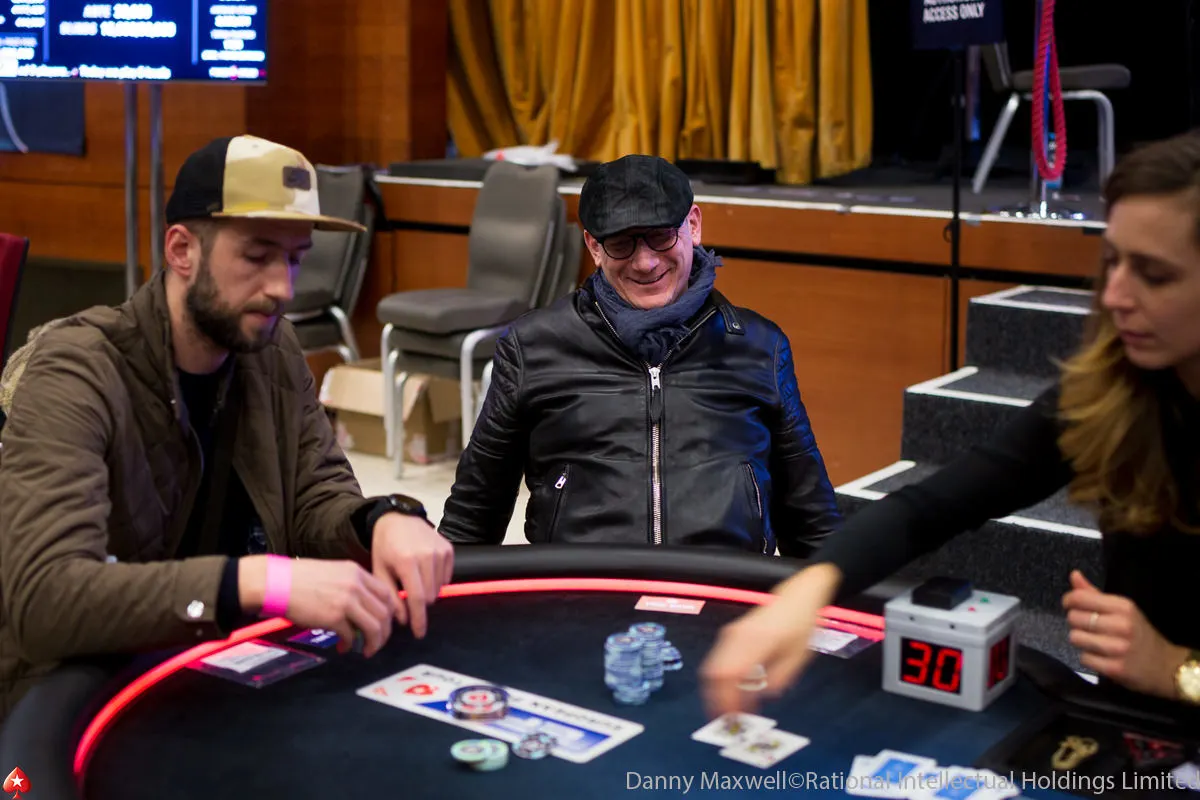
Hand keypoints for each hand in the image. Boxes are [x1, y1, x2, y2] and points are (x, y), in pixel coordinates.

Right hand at [241, 556, 398, 656]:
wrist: (276, 582)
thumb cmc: (300, 579)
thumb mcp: (333, 572)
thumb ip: (352, 585)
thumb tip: (364, 608)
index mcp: (356, 572)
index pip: (387, 593)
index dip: (390, 612)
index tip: (386, 624)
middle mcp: (355, 585)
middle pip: (385, 613)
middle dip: (385, 632)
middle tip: (377, 643)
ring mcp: (346, 601)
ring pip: (374, 627)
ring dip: (373, 643)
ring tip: (366, 650)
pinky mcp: (333, 617)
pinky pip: (352, 636)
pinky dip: (350, 646)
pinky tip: (343, 648)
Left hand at [370, 513, 453, 638]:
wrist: (398, 518)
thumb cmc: (385, 546)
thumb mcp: (380, 570)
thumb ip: (391, 596)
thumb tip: (403, 619)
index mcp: (406, 561)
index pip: (417, 598)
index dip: (419, 619)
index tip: (419, 633)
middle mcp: (426, 556)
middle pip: (430, 596)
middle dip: (419, 602)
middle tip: (408, 594)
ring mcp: (440, 551)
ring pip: (439, 588)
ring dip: (428, 591)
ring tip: (415, 578)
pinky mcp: (448, 549)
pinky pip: (446, 577)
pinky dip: (436, 580)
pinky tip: (425, 571)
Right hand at [699, 563, 840, 717]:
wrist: (797, 596)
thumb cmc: (801, 624)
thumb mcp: (798, 656)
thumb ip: (779, 678)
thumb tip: (761, 696)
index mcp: (757, 642)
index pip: (731, 676)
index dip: (728, 699)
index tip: (733, 716)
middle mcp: (739, 636)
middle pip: (715, 672)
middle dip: (716, 698)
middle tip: (725, 717)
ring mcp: (732, 633)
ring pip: (712, 666)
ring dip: (716, 689)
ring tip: (726, 707)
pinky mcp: (731, 633)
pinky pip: (717, 660)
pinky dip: (719, 677)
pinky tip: (730, 689)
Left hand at [1062, 569, 1187, 698]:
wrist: (1165, 665)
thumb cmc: (1138, 633)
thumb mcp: (1122, 609)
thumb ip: (1094, 593)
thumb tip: (1074, 574)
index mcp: (1123, 607)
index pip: (1080, 598)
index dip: (1069, 601)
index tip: (1071, 605)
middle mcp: (1122, 625)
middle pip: (1074, 618)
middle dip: (1076, 623)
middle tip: (1091, 627)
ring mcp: (1119, 648)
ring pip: (1075, 638)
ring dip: (1081, 641)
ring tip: (1097, 642)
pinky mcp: (1115, 668)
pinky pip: (1084, 658)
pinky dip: (1089, 658)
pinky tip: (1102, 657)